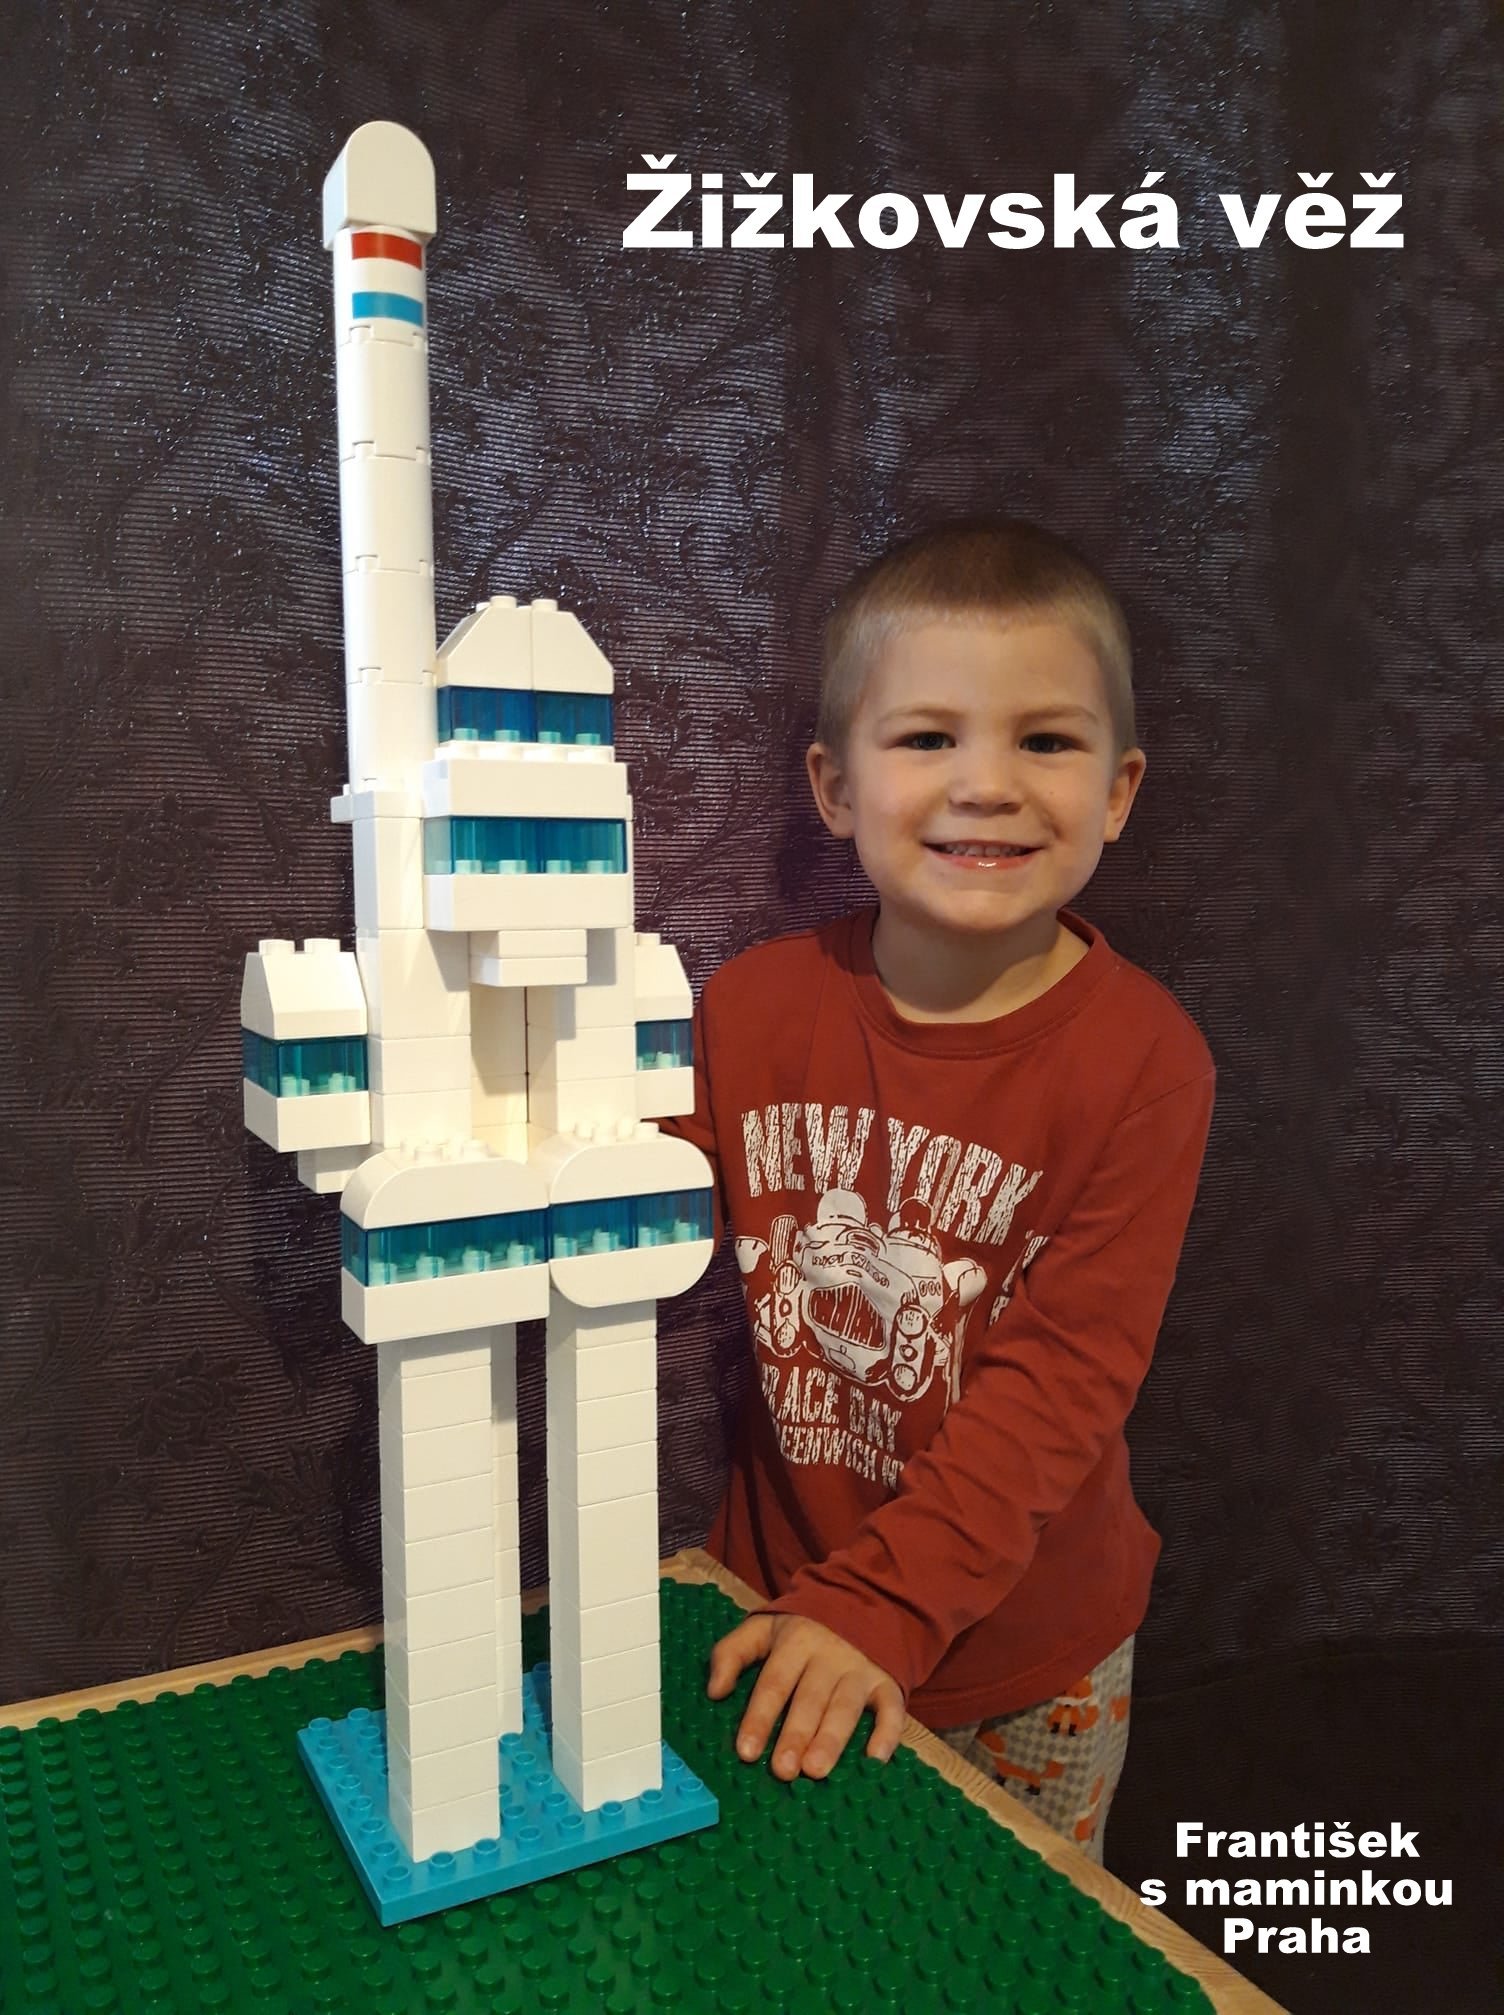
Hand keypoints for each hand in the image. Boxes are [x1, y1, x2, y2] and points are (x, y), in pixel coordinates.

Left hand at [706, 1611, 905, 1780]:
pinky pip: (891, 1709)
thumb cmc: (802, 1630)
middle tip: (783, 1770)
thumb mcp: (763, 1628)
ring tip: (816, 1770)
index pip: (775, 1682)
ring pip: (846, 1707)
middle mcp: (830, 1655)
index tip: (747, 1752)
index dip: (760, 1718)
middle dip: (796, 1734)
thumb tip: (714, 1691)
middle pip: (810, 1699)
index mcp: (796, 1641)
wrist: (862, 1602)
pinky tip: (874, 1760)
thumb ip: (731, 1653)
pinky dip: (887, 1733)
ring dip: (832, 1739)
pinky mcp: (888, 1683)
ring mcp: (861, 1669)